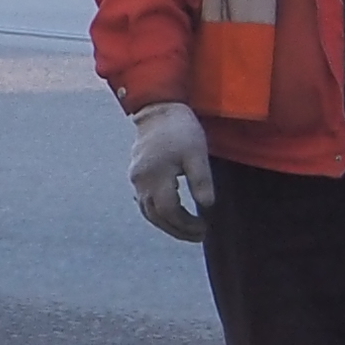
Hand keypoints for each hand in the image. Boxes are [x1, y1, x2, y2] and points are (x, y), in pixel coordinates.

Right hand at [127, 99, 213, 241]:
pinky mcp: (136, 175)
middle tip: (198, 235)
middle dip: (177, 230)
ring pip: (148, 212)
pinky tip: (172, 215)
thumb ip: (201, 181)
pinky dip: (158, 213)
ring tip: (186, 230)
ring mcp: (136, 179)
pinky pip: (144, 202)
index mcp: (156, 177)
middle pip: (157, 217)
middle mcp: (141, 182)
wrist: (158, 109)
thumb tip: (208, 206)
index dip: (186, 225)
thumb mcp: (197, 154)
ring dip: (167, 224)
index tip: (204, 228)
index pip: (170, 212)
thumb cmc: (181, 130)